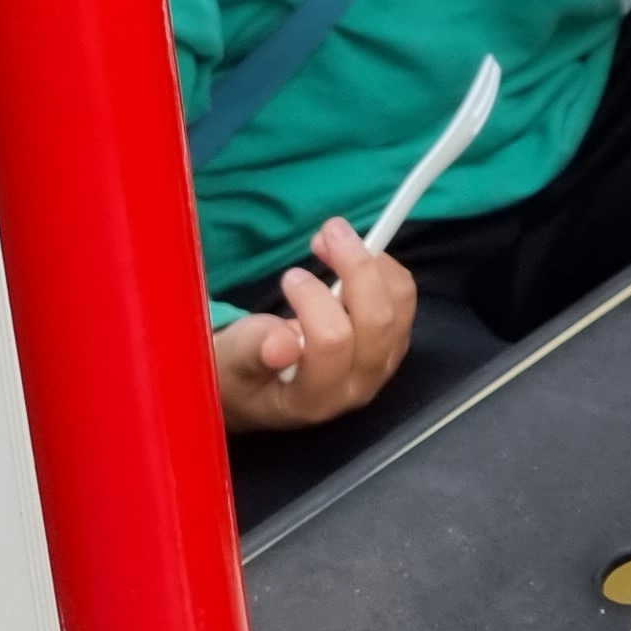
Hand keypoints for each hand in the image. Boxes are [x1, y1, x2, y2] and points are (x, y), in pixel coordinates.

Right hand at [215, 219, 416, 430]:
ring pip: (399, 307)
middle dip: (357, 267)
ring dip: (373, 263)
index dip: (314, 300)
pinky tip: (352, 253)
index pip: (331, 344)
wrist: (258, 392)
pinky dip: (383, 268)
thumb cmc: (237, 375)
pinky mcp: (391, 347)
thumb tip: (282, 343)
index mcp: (314, 399)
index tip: (290, 276)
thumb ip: (252, 353)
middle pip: (377, 322)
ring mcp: (380, 368)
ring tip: (335, 236)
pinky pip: (403, 301)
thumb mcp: (227, 364)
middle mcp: (356, 387)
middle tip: (326, 231)